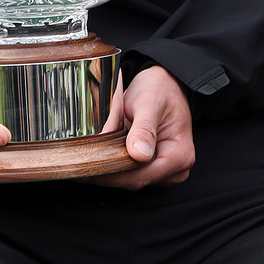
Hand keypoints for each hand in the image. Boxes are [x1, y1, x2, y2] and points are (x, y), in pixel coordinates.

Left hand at [88, 64, 195, 188]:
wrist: (164, 82)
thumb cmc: (159, 89)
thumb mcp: (149, 102)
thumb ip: (144, 128)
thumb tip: (139, 154)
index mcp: (180, 155)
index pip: (141, 176)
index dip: (113, 173)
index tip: (89, 165)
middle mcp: (176, 168)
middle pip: (135, 180)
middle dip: (109, 170)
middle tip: (83, 158)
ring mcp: (166, 170)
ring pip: (131, 179)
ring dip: (111, 166)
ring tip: (94, 151)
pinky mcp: (155, 167)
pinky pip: (131, 172)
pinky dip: (117, 163)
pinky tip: (105, 152)